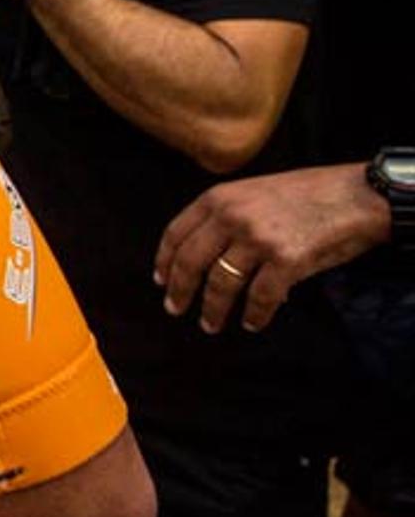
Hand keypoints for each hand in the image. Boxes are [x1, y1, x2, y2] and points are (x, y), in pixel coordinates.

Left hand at [156, 163, 389, 333]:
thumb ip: (226, 217)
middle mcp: (232, 217)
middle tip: (174, 309)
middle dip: (179, 290)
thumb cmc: (307, 193)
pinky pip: (260, 298)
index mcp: (219, 198)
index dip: (164, 260)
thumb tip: (206, 259)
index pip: (176, 233)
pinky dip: (254, 315)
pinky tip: (251, 323)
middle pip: (190, 262)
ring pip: (220, 284)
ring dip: (212, 309)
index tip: (159, 280)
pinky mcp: (286, 261)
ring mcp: (258, 239)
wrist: (357, 195)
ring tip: (210, 324)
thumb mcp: (253, 192)